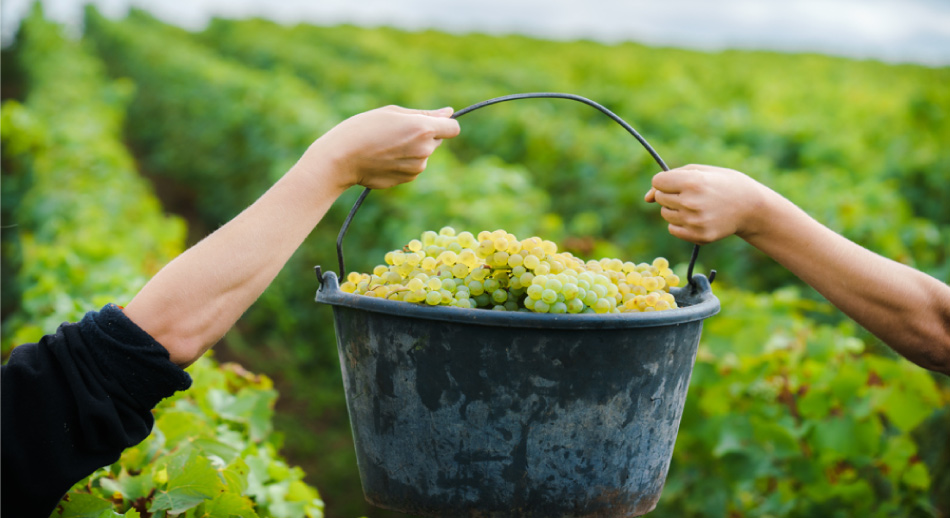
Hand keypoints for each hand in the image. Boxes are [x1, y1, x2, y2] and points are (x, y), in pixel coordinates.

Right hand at [301, 105, 460, 190]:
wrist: (341, 159)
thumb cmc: (363, 129)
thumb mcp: (392, 113)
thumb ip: (424, 114)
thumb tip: (449, 112)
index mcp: (423, 129)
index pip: (453, 128)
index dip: (444, 124)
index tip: (432, 122)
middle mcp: (425, 150)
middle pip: (436, 140)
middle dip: (423, 135)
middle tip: (395, 132)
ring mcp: (417, 167)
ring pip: (423, 155)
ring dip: (412, 149)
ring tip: (385, 145)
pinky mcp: (408, 179)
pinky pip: (412, 167)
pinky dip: (403, 162)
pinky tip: (383, 158)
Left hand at [644, 164, 769, 244]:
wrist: (751, 207)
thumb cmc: (723, 184)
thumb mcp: (699, 171)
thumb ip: (669, 179)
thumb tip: (646, 199)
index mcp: (692, 182)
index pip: (657, 182)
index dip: (666, 181)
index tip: (679, 182)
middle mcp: (691, 202)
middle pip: (660, 198)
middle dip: (671, 194)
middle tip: (693, 193)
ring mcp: (694, 221)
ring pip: (665, 214)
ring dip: (675, 209)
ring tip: (697, 205)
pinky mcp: (698, 236)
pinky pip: (673, 229)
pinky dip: (681, 223)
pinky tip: (698, 217)